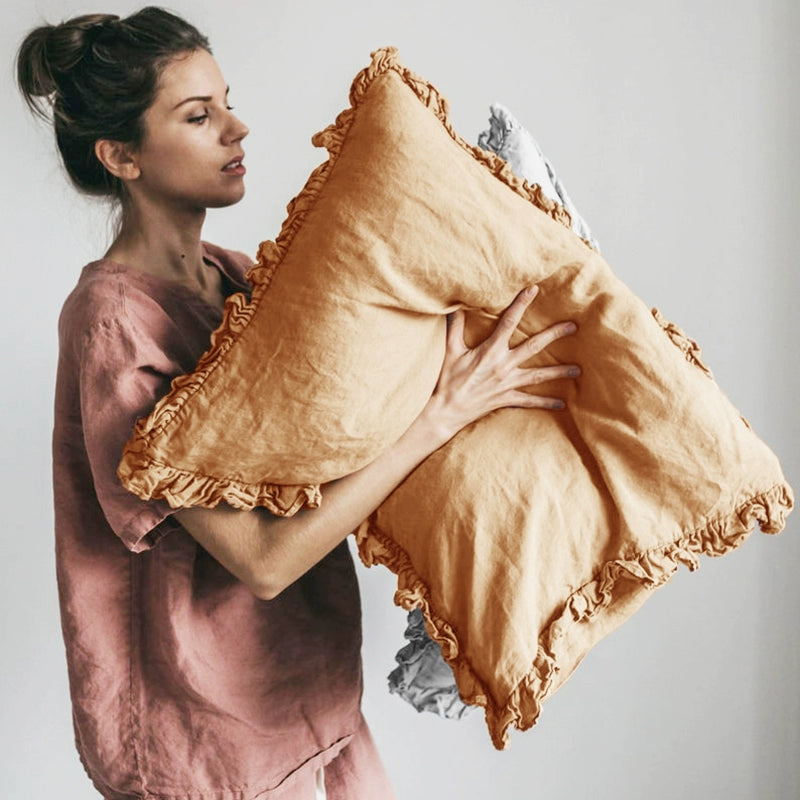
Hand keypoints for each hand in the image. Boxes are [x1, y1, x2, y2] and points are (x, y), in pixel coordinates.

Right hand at [422, 286, 578, 442]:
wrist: (446, 411)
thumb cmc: (447, 380)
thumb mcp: (450, 350)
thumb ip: (455, 327)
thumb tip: (456, 305)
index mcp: (490, 350)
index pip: (509, 322)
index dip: (521, 304)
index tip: (534, 290)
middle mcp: (503, 365)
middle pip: (534, 347)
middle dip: (554, 335)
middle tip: (573, 327)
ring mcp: (507, 384)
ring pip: (538, 376)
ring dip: (559, 372)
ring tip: (578, 369)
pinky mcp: (507, 399)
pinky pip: (530, 401)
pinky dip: (546, 403)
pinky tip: (562, 404)